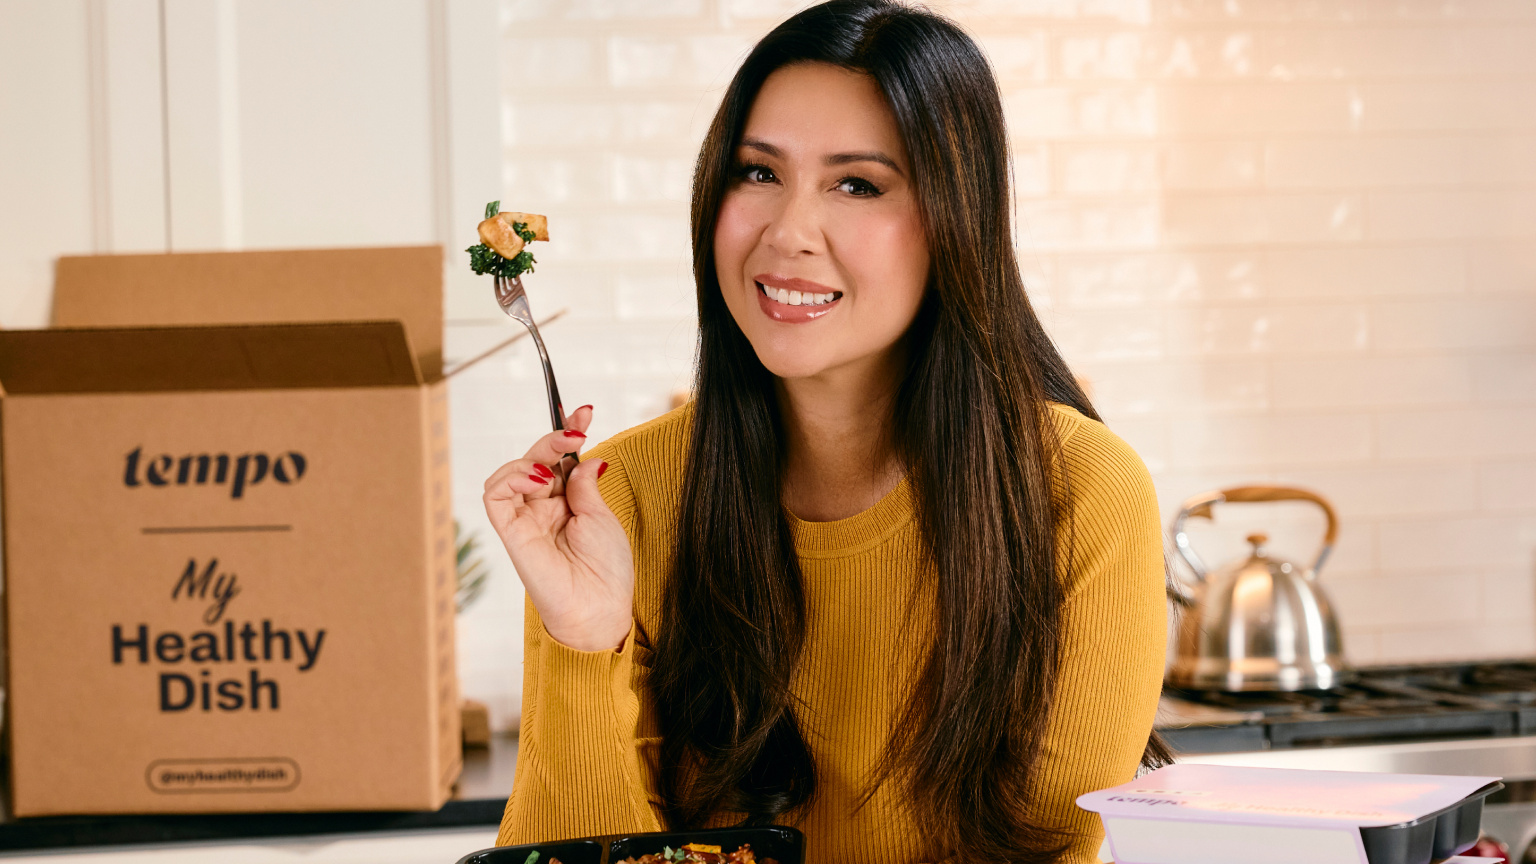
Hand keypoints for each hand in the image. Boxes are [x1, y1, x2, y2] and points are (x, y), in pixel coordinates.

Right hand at [482, 407, 633, 651]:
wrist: (598, 607)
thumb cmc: (606, 570)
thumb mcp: (601, 517)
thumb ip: (584, 484)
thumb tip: (582, 456)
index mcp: (567, 504)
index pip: (559, 461)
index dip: (567, 435)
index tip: (585, 413)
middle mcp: (543, 509)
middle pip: (536, 461)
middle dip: (553, 439)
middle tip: (575, 429)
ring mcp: (526, 520)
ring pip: (510, 474)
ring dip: (531, 459)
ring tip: (554, 466)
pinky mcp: (511, 532)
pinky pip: (495, 497)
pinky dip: (510, 479)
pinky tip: (536, 479)